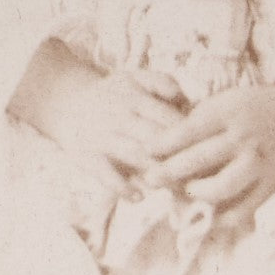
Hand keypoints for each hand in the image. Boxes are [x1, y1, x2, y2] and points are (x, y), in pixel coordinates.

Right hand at [9, 39, 185, 192]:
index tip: (207, 150)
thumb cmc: (113, 93)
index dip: (190, 136)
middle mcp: (120, 117)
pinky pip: (105, 176)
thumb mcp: (136, 77)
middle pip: (155, 139)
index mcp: (136, 97)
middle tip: (199, 175)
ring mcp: (103, 138)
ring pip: (135, 156)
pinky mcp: (87, 157)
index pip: (169, 118)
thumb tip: (185, 99)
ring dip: (157, 174)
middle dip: (178, 158)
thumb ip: (163, 82)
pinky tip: (139, 197)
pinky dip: (122, 188)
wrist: (67, 103)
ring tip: (176, 189)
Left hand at [145, 83, 274, 228]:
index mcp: (230, 112)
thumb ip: (199, 121)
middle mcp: (245, 138)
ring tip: (186, 190)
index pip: (189, 130)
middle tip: (150, 179)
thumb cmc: (254, 108)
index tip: (144, 151)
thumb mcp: (227, 101)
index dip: (163, 143)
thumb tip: (161, 145)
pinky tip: (209, 214)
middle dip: (168, 172)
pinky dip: (222, 217)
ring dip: (196, 193)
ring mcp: (259, 164)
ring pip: (221, 188)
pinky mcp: (271, 185)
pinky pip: (243, 210)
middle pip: (199, 160)